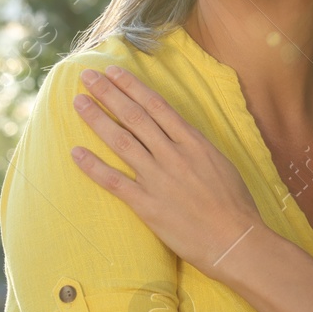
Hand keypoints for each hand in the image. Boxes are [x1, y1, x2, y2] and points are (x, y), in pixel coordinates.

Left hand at [69, 65, 263, 276]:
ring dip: (97, 119)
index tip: (113, 71)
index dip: (131, 86)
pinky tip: (76, 152)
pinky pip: (115, 181)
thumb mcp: (220, 162)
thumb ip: (195, 146)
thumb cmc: (235, 204)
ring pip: (121, 141)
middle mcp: (173, 155)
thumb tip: (178, 132)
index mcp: (193, 142)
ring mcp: (158, 179)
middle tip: (86, 76)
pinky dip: (93, 166)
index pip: (156, 105)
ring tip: (78, 102)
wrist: (236, 240)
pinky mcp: (148, 205)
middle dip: (108, 93)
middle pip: (134, 116)